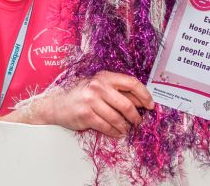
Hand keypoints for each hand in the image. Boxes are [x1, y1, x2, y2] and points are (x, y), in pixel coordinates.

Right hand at [36, 71, 154, 137]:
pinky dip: (114, 132)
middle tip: (138, 121)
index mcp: (105, 76)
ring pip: (117, 118)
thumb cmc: (82, 95)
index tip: (150, 104)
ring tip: (126, 129)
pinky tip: (116, 132)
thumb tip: (141, 101)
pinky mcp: (86, 115)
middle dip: (136, 116)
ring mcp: (91, 100)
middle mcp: (98, 86)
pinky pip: (106, 126)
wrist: (58, 104)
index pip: (131, 83)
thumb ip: (118, 91)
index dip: (144, 95)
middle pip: (126, 104)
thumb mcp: (100, 87)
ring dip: (125, 127)